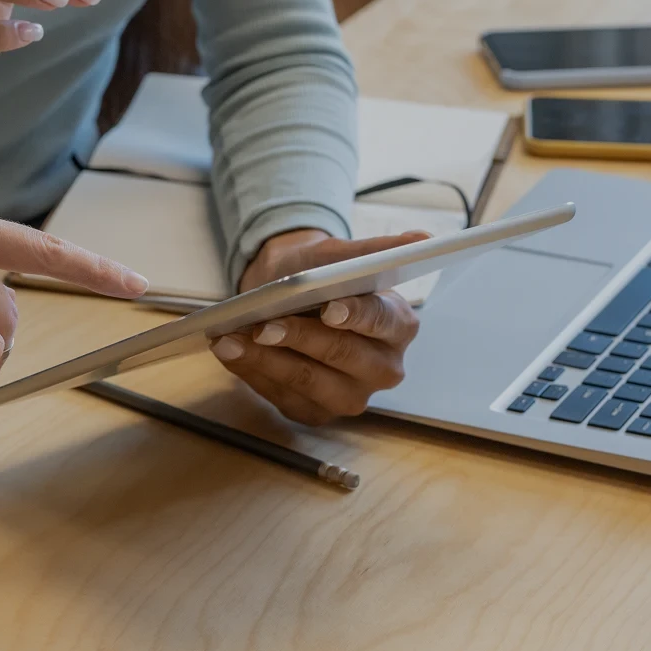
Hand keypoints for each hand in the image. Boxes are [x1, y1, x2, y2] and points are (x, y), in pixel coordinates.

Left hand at [210, 229, 425, 424]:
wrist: (285, 295)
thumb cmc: (318, 275)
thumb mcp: (338, 255)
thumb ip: (373, 251)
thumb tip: (420, 239)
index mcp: (399, 326)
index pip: (382, 321)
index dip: (356, 316)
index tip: (329, 309)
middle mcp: (383, 368)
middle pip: (343, 356)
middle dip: (300, 339)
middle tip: (265, 325)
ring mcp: (350, 395)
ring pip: (307, 382)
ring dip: (265, 359)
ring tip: (231, 338)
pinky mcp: (315, 412)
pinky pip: (281, 396)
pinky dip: (251, 372)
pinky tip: (230, 352)